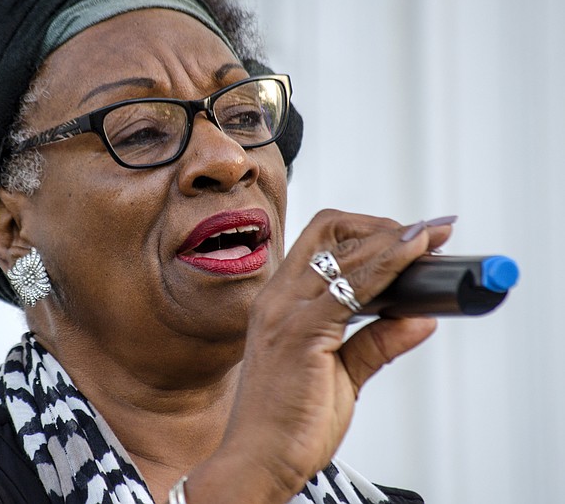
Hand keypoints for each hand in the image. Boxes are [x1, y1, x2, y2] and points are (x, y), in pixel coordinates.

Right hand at [187, 209, 451, 501]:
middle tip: (427, 235)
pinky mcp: (299, 334)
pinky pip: (351, 289)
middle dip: (383, 226)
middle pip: (330, 232)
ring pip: (345, 254)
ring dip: (394, 241)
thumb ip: (376, 342)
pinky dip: (388, 267)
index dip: (369, 229)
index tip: (412, 235)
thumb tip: (420, 317)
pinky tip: (413, 263)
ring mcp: (284, 313)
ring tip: (432, 240)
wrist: (256, 462)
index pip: (321, 242)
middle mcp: (277, 299)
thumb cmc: (287, 424)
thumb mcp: (340, 375)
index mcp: (279, 302)